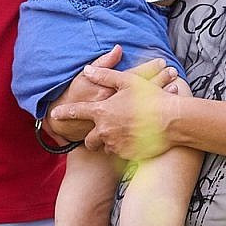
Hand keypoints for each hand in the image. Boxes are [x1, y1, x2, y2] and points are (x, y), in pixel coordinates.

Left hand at [44, 45, 175, 144]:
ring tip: (124, 134)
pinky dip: (124, 147)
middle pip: (90, 140)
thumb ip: (105, 75)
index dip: (64, 113)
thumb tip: (87, 70)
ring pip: (106, 147)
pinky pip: (120, 153)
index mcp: (103, 112)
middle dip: (91, 139)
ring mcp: (116, 144)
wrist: (172, 121)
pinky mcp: (128, 155)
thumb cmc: (151, 99)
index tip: (53, 116)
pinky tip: (135, 139)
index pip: (77, 113)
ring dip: (110, 142)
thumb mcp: (128, 82)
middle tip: (99, 134)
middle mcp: (106, 130)